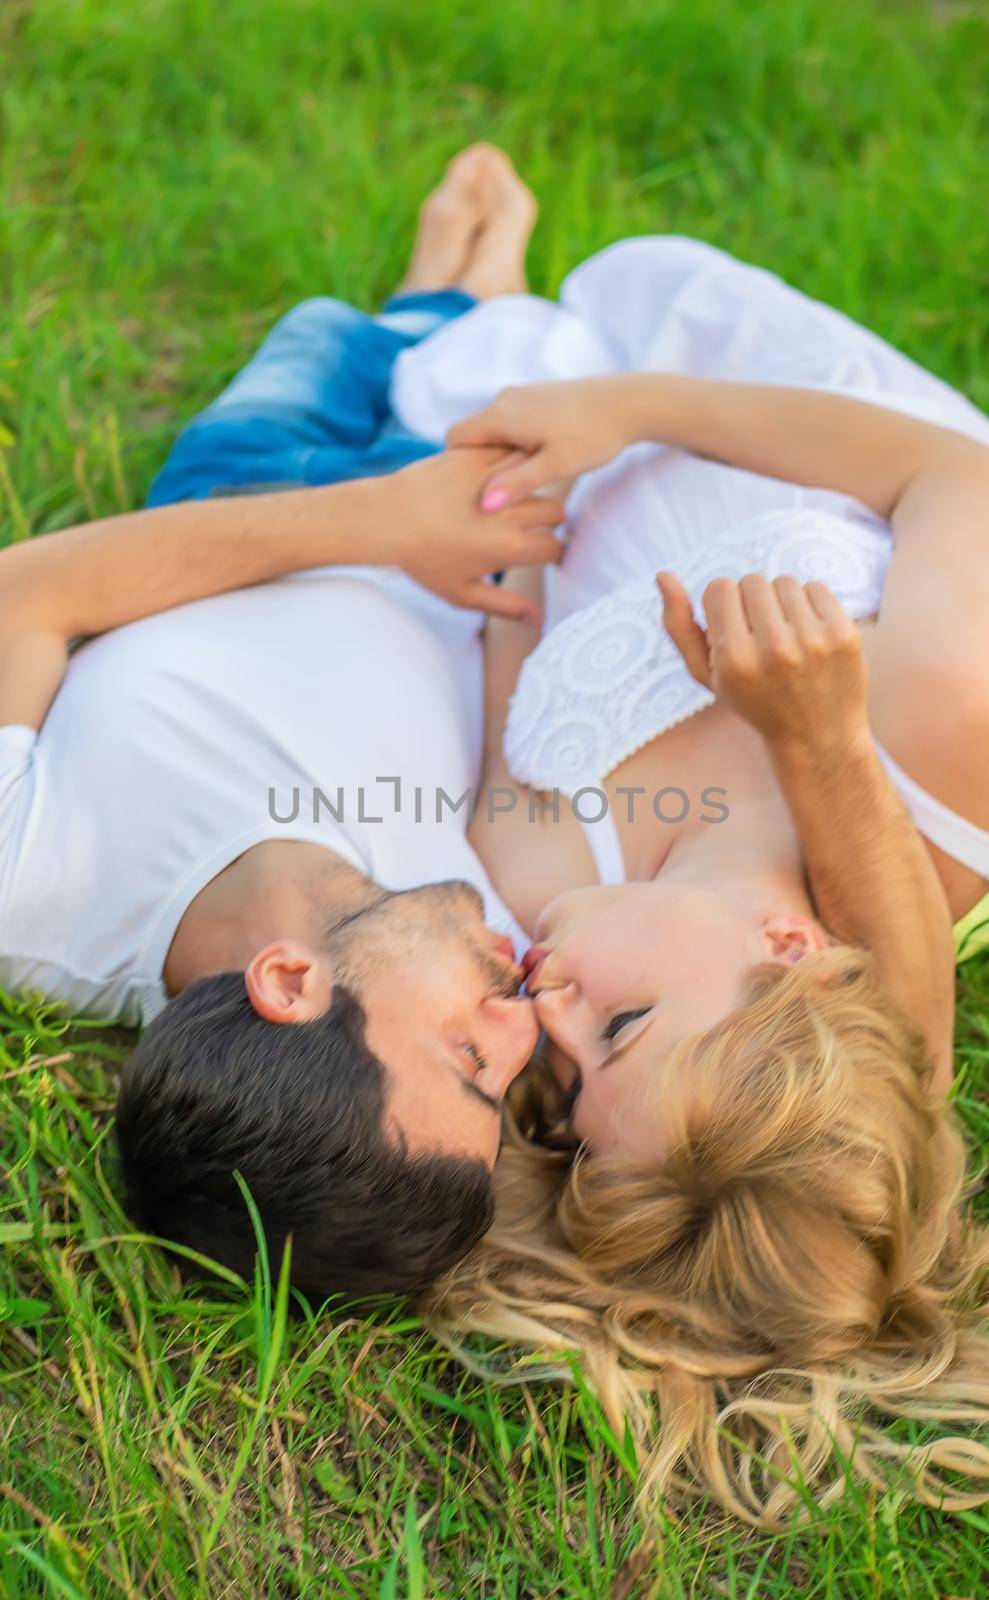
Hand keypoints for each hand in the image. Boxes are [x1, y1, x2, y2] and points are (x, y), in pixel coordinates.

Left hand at [369, 448, 564, 620]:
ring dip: (533, 488)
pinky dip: (512, 463)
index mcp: (508, 548)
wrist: (386, 518)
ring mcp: (494, 480)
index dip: (550, 552)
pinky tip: (500, 476)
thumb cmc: (422, 560)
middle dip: (549, 519)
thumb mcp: (462, 593)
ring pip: (537, 478)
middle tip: (531, 524)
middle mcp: (508, 512)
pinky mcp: (479, 455)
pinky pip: (512, 453)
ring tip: (518, 498)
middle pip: (556, 510)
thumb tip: (538, 621)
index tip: (539, 552)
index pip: (554, 548)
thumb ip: (505, 607)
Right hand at [446, 377, 635, 507]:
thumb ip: (517, 484)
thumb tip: (485, 506)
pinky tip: (543, 457)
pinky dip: (517, 442)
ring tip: (527, 476)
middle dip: (480, 463)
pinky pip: (513, 421)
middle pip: (474, 435)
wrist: (630, 402)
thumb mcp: (555, 466)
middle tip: (502, 492)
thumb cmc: (594, 435)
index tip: (475, 490)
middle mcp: (506, 399)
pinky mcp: (539, 396)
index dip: (458, 466)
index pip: (455, 438)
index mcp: (502, 414)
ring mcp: (522, 394)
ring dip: (502, 454)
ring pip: (495, 429)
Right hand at [658, 571, 869, 751]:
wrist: (818, 736)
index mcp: (734, 661)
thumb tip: (662, 575)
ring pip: (784, 581)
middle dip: (752, 603)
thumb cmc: (754, 701)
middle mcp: (774, 649)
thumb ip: (679, 627)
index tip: (733, 630)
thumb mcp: (707, 675)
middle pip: (752, 581)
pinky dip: (808, 604)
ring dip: (780, 602)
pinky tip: (808, 633)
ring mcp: (813, 641)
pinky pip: (815, 587)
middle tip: (760, 636)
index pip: (719, 588)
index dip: (723, 606)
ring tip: (785, 635)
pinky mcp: (844, 634)